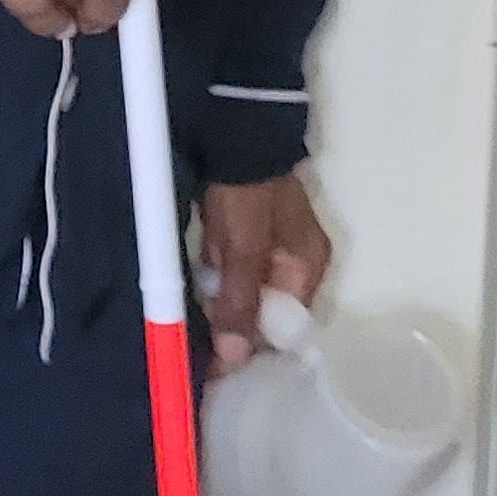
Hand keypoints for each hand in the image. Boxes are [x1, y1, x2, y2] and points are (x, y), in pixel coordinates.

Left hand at [200, 172, 332, 370]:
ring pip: (240, 291)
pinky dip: (210, 278)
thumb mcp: (244, 247)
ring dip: (217, 303)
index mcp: (307, 266)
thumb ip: (240, 300)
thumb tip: (235, 357)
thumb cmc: (247, 191)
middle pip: (262, 310)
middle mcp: (291, 262)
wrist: (232, 130)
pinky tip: (191, 290)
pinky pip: (225, 269)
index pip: (284, 325)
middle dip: (231, 325)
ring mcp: (264, 246)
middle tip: (197, 345)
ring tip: (189, 323)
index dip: (253, 345)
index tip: (219, 365)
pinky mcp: (238, 233)